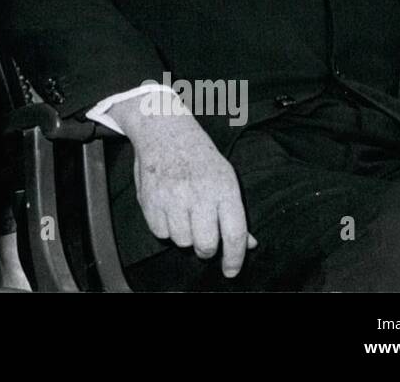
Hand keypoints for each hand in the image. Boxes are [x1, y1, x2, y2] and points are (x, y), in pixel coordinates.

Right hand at [109, 92, 257, 277]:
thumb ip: (235, 213)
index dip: (235, 259)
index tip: (231, 270)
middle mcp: (198, 193)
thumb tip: (249, 244)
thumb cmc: (199, 156)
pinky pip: (160, 232)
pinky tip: (168, 210)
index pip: (234, 234)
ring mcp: (172, 196)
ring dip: (184, 236)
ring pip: (182, 241)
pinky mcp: (150, 199)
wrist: (164, 129)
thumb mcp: (225, 177)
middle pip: (206, 245)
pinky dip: (165, 228)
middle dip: (206, 248)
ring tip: (183, 216)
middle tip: (204, 238)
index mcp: (223, 188)